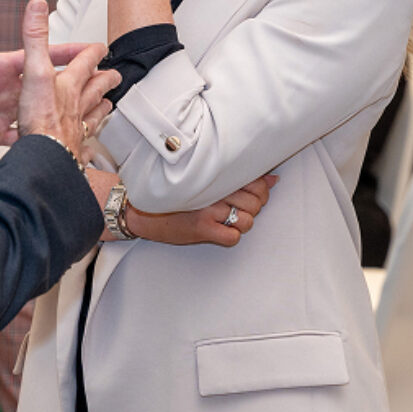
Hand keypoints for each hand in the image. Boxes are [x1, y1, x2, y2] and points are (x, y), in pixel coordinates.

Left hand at [0, 0, 112, 149]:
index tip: (88, 48)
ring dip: (60, 110)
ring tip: (88, 111)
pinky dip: (39, 138)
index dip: (64, 52)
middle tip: (99, 78)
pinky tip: (55, 140)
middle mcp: (3, 90)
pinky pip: (22, 138)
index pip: (38, 55)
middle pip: (46, 84)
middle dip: (72, 81)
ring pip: (39, 111)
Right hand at [17, 0, 119, 158]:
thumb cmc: (40, 119)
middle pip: (95, 90)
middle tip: (115, 75)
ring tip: (107, 105)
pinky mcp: (71, 152)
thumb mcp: (35, 70)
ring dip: (101, 109)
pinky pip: (83, 147)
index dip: (92, 53)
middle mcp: (76, 106)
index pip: (84, 62)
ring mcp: (75, 130)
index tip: (100, 47)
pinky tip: (90, 148)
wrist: (44, 157)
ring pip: (93, 117)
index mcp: (68, 85)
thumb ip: (35, 38)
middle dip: (105, 80)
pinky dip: (87, 145)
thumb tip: (37, 6)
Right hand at [88, 172, 277, 245]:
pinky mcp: (201, 229)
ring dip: (242, 221)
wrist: (140, 209)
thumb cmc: (170, 192)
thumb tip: (272, 177)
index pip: (255, 180)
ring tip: (228, 217)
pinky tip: (220, 230)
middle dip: (254, 206)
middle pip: (255, 201)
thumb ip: (236, 175)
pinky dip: (230, 236)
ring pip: (247, 220)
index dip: (261, 189)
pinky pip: (232, 237)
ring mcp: (208, 209)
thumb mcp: (201, 178)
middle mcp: (213, 189)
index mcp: (214, 174)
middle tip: (238, 205)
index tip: (254, 190)